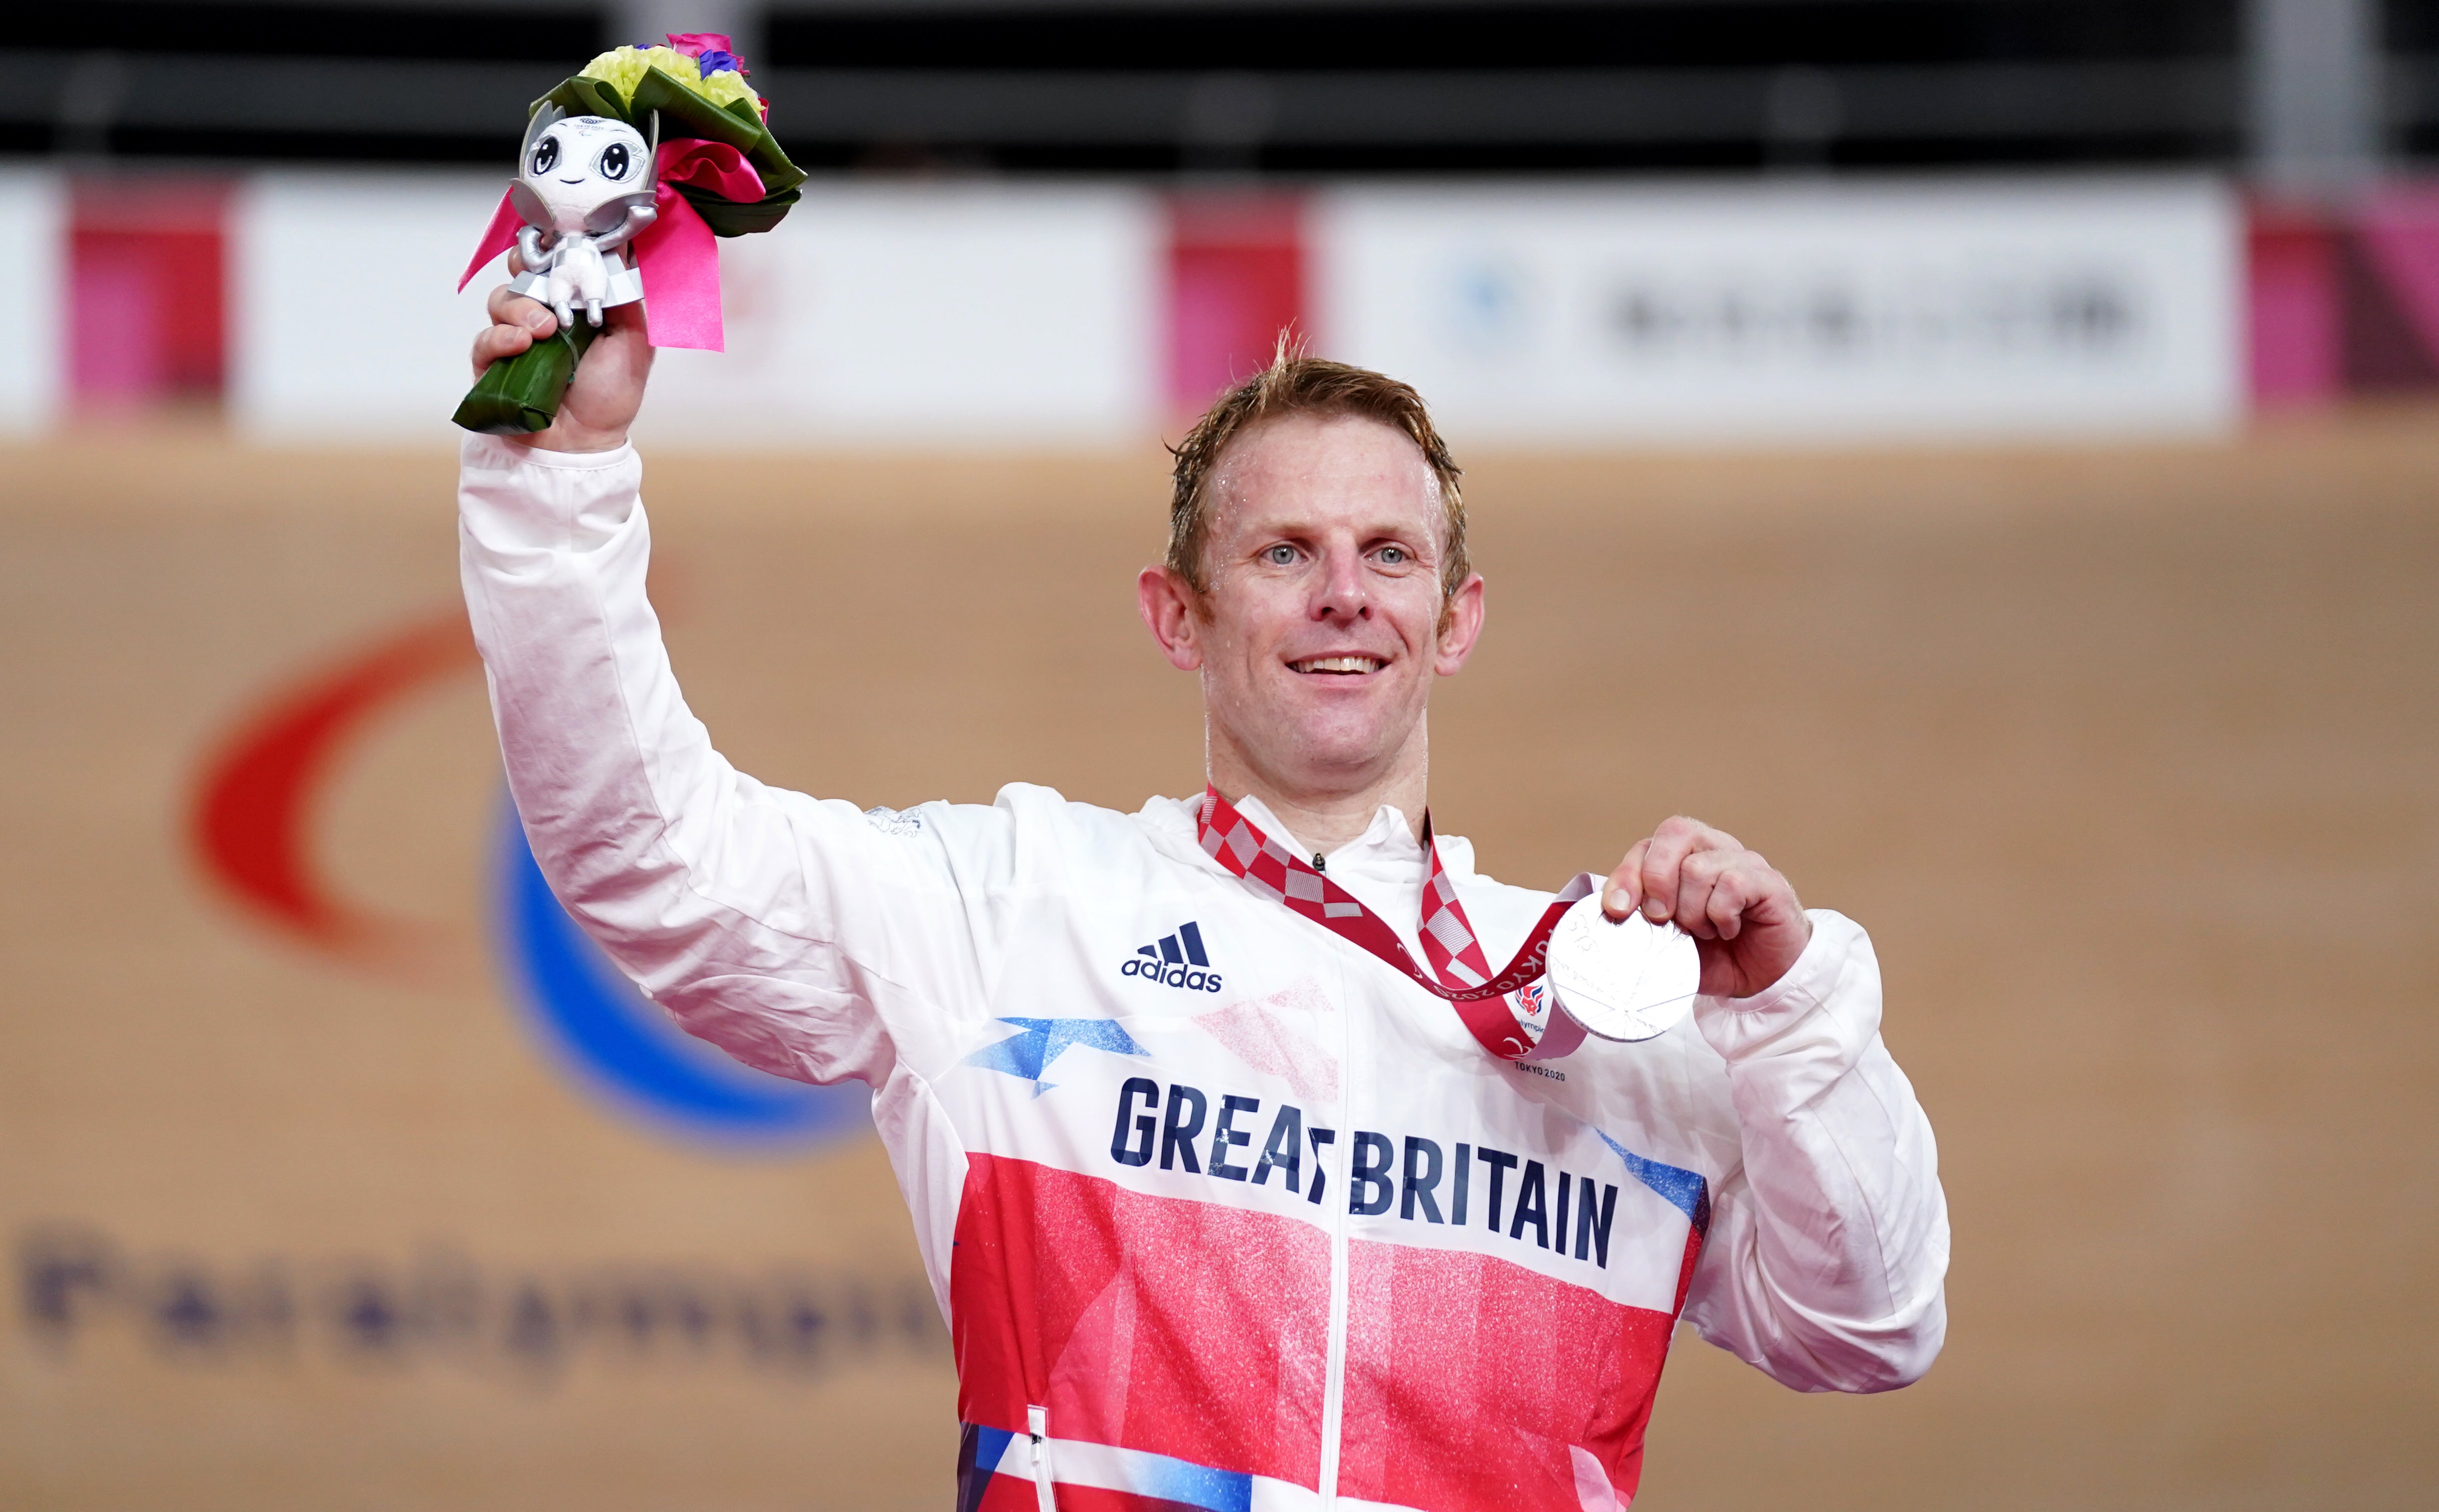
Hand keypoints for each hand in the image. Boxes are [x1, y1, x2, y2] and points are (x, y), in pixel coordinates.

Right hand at [469, 261, 652, 452]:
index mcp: (574, 304)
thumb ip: (626, 298)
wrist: (584, 445)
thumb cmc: (610, 396)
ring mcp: (515, 337)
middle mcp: (543, 314)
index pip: (555, 262)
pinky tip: (521, 344)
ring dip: (520, 307)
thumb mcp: (633, 343)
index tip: (558, 240)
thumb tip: (621, 252)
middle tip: (541, 274)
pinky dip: (500, 337)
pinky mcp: (492, 363)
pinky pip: (484, 338)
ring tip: (544, 330)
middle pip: (521, 270)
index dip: (552, 248)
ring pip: (501, 299)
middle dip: (527, 265)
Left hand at [1603, 817, 1811, 999]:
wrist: (1764, 978)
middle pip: (1675, 833)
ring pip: (1699, 867)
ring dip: (1692, 911)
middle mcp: (1713, 850)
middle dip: (1657, 880)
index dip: (1626, 875)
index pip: (1646, 846)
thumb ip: (1641, 924)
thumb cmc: (1715, 955)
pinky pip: (1732, 884)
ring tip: (1704, 932)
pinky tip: (1727, 930)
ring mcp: (1743, 861)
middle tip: (1661, 919)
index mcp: (1683, 858)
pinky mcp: (1767, 881)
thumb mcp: (1666, 942)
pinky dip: (1721, 916)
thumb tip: (1612, 914)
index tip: (1618, 910)